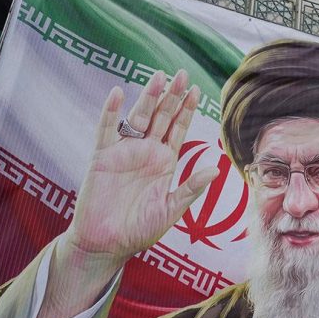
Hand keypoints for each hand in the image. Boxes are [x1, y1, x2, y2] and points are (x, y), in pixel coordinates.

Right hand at [64, 70, 217, 261]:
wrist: (106, 245)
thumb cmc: (139, 230)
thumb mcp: (171, 209)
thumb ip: (191, 188)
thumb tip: (216, 169)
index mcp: (164, 161)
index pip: (178, 128)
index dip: (187, 109)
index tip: (197, 89)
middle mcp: (146, 152)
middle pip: (161, 117)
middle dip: (172, 95)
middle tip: (182, 73)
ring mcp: (124, 152)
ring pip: (138, 117)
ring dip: (148, 97)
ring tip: (158, 76)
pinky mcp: (102, 157)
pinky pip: (106, 130)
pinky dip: (111, 111)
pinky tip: (118, 93)